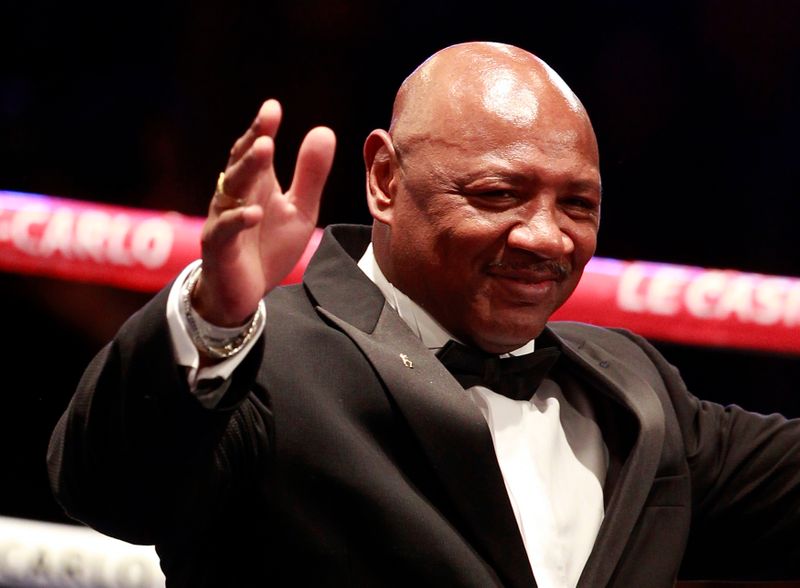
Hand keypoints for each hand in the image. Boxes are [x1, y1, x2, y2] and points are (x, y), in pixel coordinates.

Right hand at [193, 99, 335, 325]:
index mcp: (256, 184)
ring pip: (231, 191)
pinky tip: (254, 212)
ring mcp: (223, 220)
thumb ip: (310, 175)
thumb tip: (324, 130)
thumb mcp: (299, 210)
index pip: (254, 151)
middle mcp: (235, 197)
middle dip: (252, 144)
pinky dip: (238, 220)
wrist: (245, 293)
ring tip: (264, 150)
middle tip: (267, 128)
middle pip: (240, 165)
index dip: (261, 128)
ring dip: (247, 170)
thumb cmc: (268, 246)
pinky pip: (225, 230)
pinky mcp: (218, 248)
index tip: (272, 108)